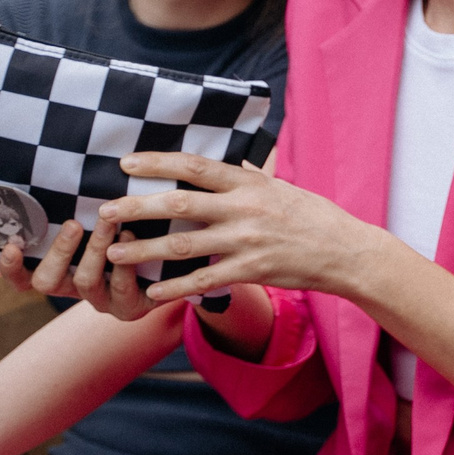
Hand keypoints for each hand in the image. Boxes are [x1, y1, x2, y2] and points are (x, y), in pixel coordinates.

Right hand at [0, 213, 165, 320]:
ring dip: (97, 250)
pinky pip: (122, 291)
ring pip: (86, 282)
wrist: (170, 260)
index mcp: (57, 272)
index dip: (12, 267)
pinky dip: (126, 265)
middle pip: (47, 282)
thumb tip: (60, 170)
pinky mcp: (129, 308)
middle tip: (73, 224)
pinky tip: (133, 237)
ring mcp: (100, 301)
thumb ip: (76, 207)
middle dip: (60, 252)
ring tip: (111, 223)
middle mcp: (73, 289)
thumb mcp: (96, 220)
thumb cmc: (124, 231)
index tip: (11, 245)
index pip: (22, 278)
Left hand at [91, 152, 389, 305]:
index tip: (127, 164)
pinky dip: (174, 286)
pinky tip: (152, 291)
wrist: (348, 253)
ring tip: (113, 252)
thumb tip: (225, 163)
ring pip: (183, 243)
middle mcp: (244, 209)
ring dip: (143, 248)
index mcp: (250, 184)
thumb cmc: (316, 217)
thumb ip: (249, 179)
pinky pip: (204, 279)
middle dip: (137, 206)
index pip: (195, 167)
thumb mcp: (282, 188)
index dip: (158, 163)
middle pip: (179, 203)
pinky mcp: (252, 270)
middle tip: (105, 210)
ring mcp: (247, 241)